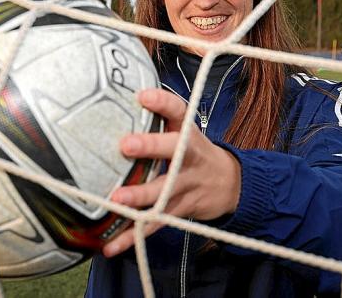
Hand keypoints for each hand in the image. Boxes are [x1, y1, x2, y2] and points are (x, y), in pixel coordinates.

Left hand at [103, 88, 240, 256]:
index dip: (162, 103)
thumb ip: (158, 117)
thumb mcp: (183, 129)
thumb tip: (116, 97)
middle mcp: (189, 157)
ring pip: (164, 191)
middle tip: (125, 145)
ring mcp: (186, 186)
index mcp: (187, 132)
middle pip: (174, 150)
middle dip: (151, 147)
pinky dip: (132, 236)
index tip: (143, 96)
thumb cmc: (194, 152)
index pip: (178, 111)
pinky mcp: (180, 210)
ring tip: (117, 200)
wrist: (230, 183)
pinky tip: (111, 245)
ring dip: (140, 197)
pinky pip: (155, 224)